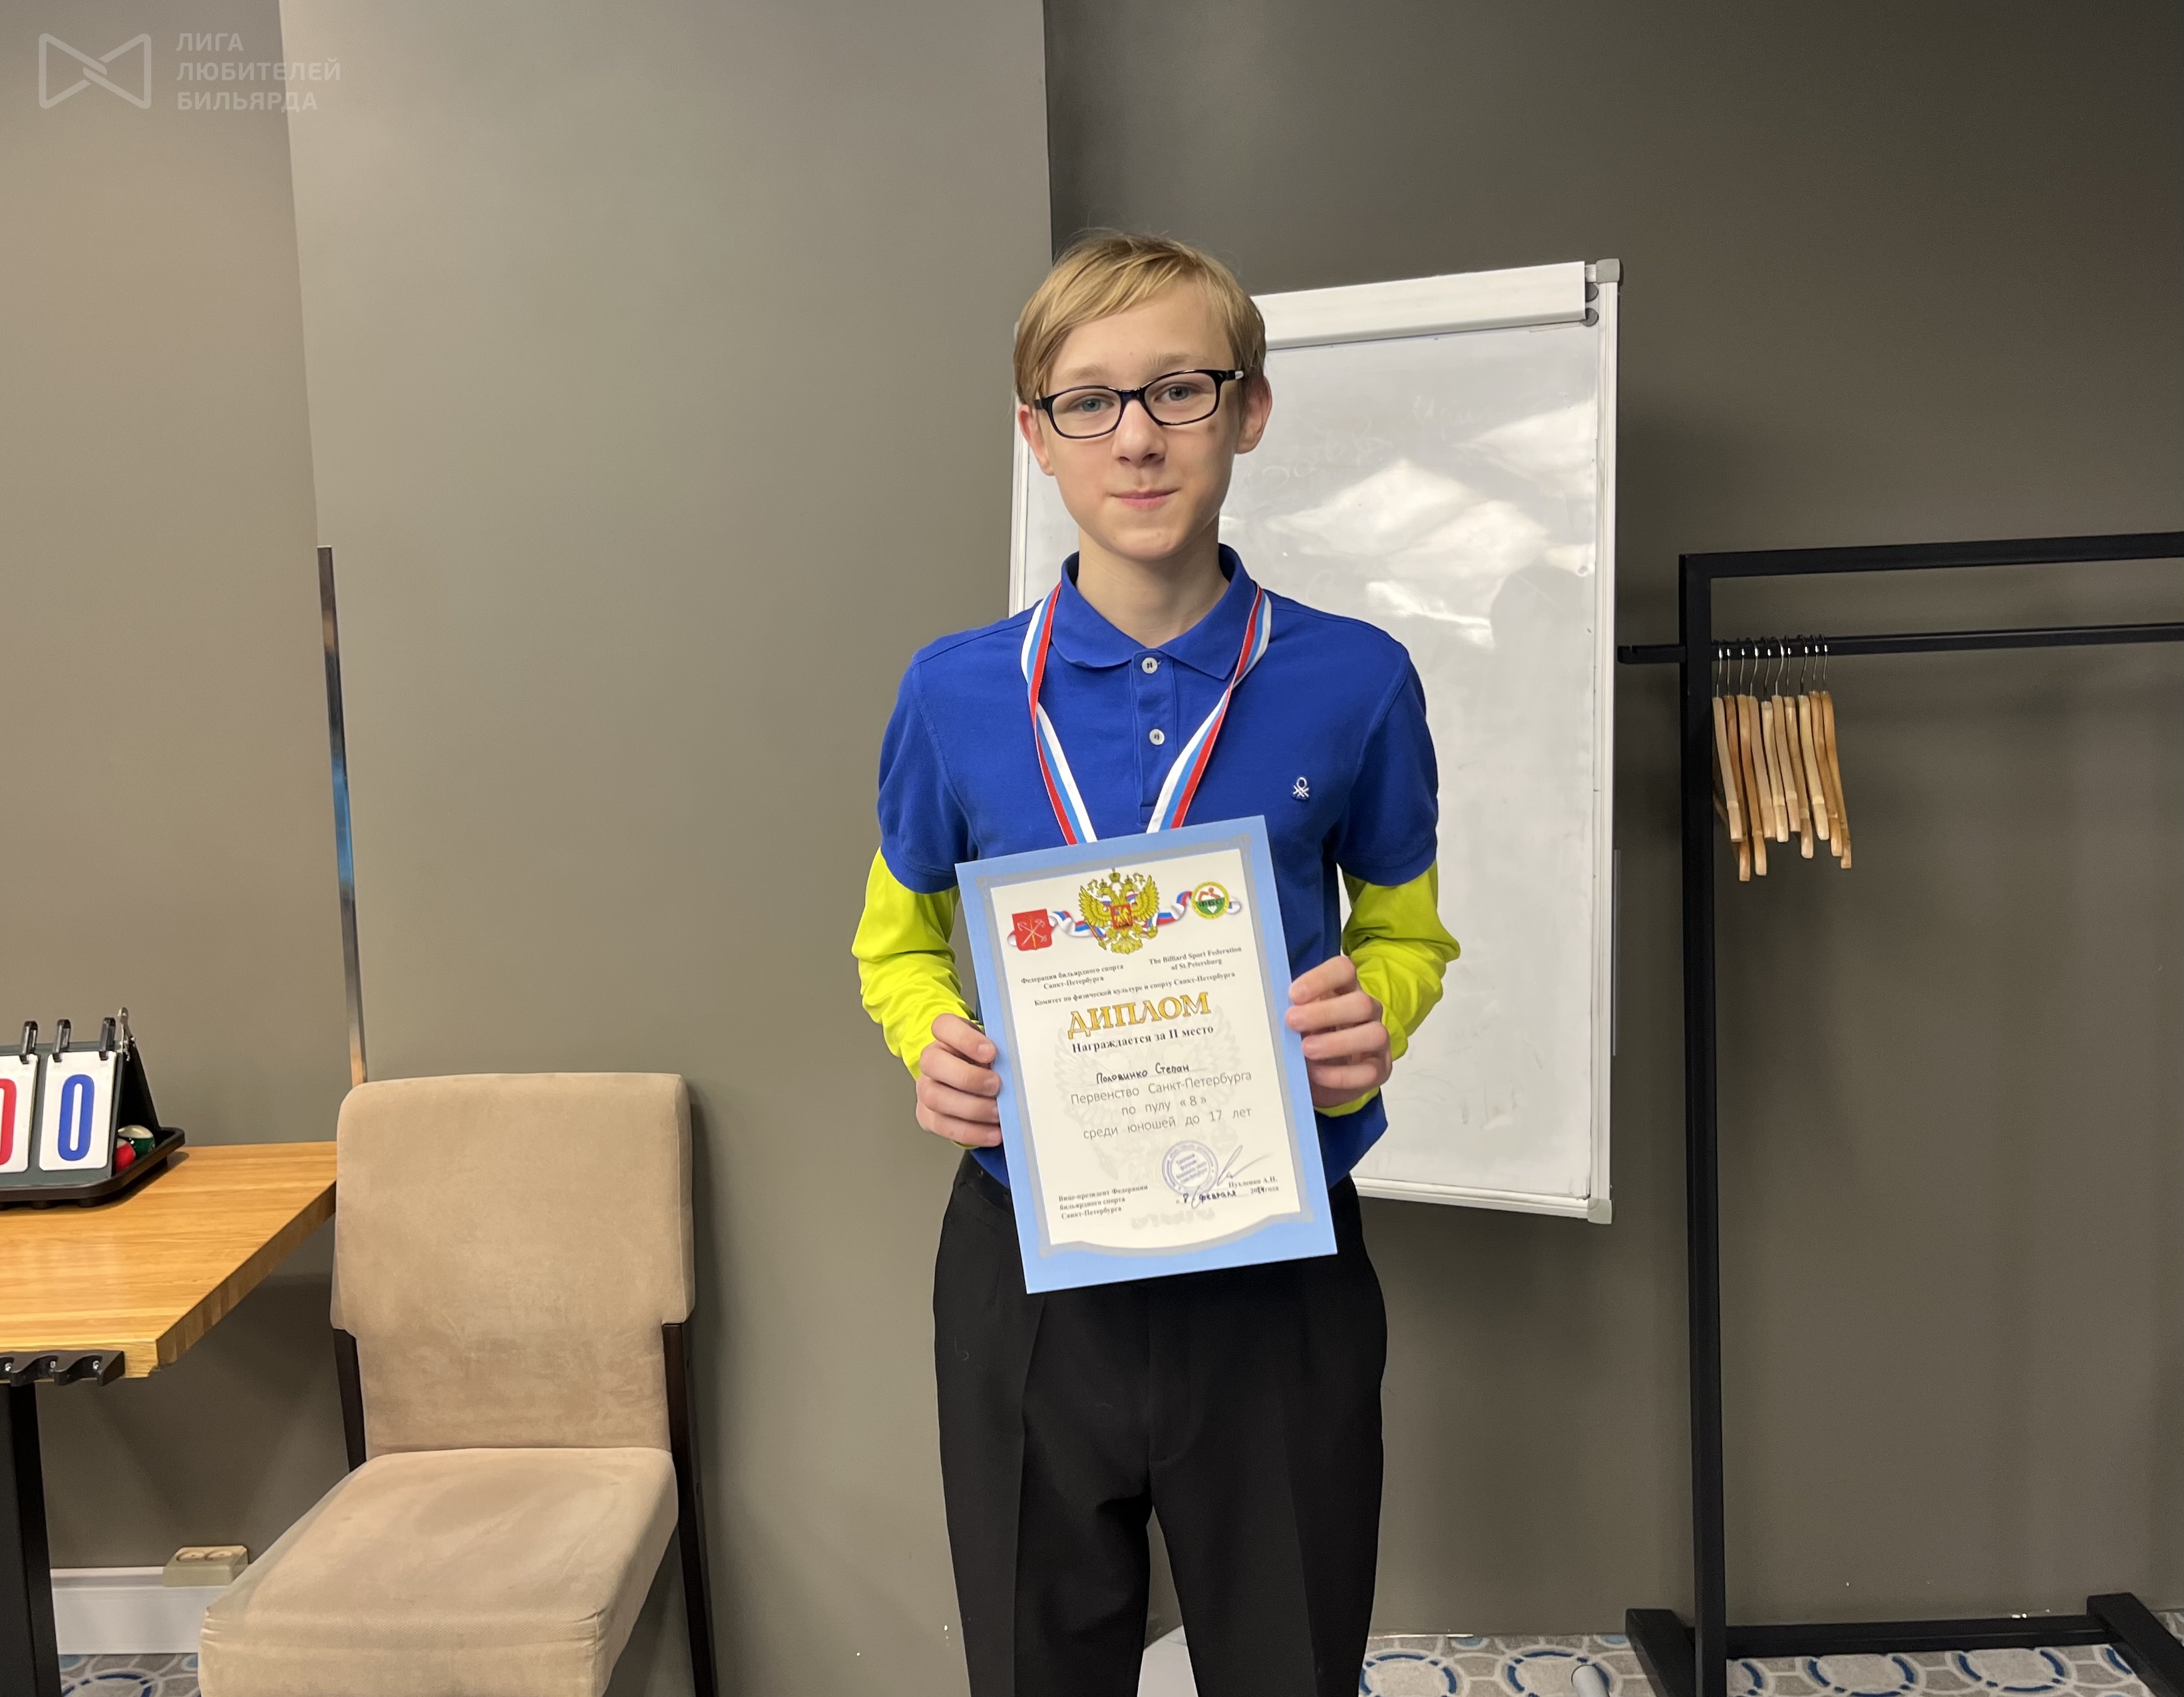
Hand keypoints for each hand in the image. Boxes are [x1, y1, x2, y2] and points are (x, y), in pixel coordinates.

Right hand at [916, 1013, 1002, 1147]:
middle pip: (933, 1063)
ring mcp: (926, 1088)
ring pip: (935, 1097)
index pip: (943, 1026)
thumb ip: (1002, 1051)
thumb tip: (1022, 1064)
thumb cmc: (987, 1064)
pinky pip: (943, 1126)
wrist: (973, 1084)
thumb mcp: (995, 1049)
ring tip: (998, 1112)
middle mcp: (931, 1060)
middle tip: (996, 1085)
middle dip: (968, 1077)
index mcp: (946, 1036)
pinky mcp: (928, 1115)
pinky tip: (993, 1132)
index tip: (991, 1052)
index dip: (965, 1039)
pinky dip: (972, 1132)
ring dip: (972, 1108)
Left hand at [1285, 955, 1391, 1108]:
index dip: (1321, 979)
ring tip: (1306, 1050)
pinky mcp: (1379, 1069)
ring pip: (1374, 1034)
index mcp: (1344, 990)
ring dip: (1337, 1043)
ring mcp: (1377, 1040)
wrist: (1321, 1077)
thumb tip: (1266, 1010)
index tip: (1293, 995)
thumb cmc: (1306, 1038)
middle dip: (1325, 1012)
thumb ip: (1289, 1012)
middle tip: (1292, 1022)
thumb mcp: (1296, 1022)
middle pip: (1361, 1003)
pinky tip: (1316, 1073)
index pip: (1343, 970)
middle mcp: (1366, 1011)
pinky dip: (1340, 1074)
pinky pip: (1369, 1071)